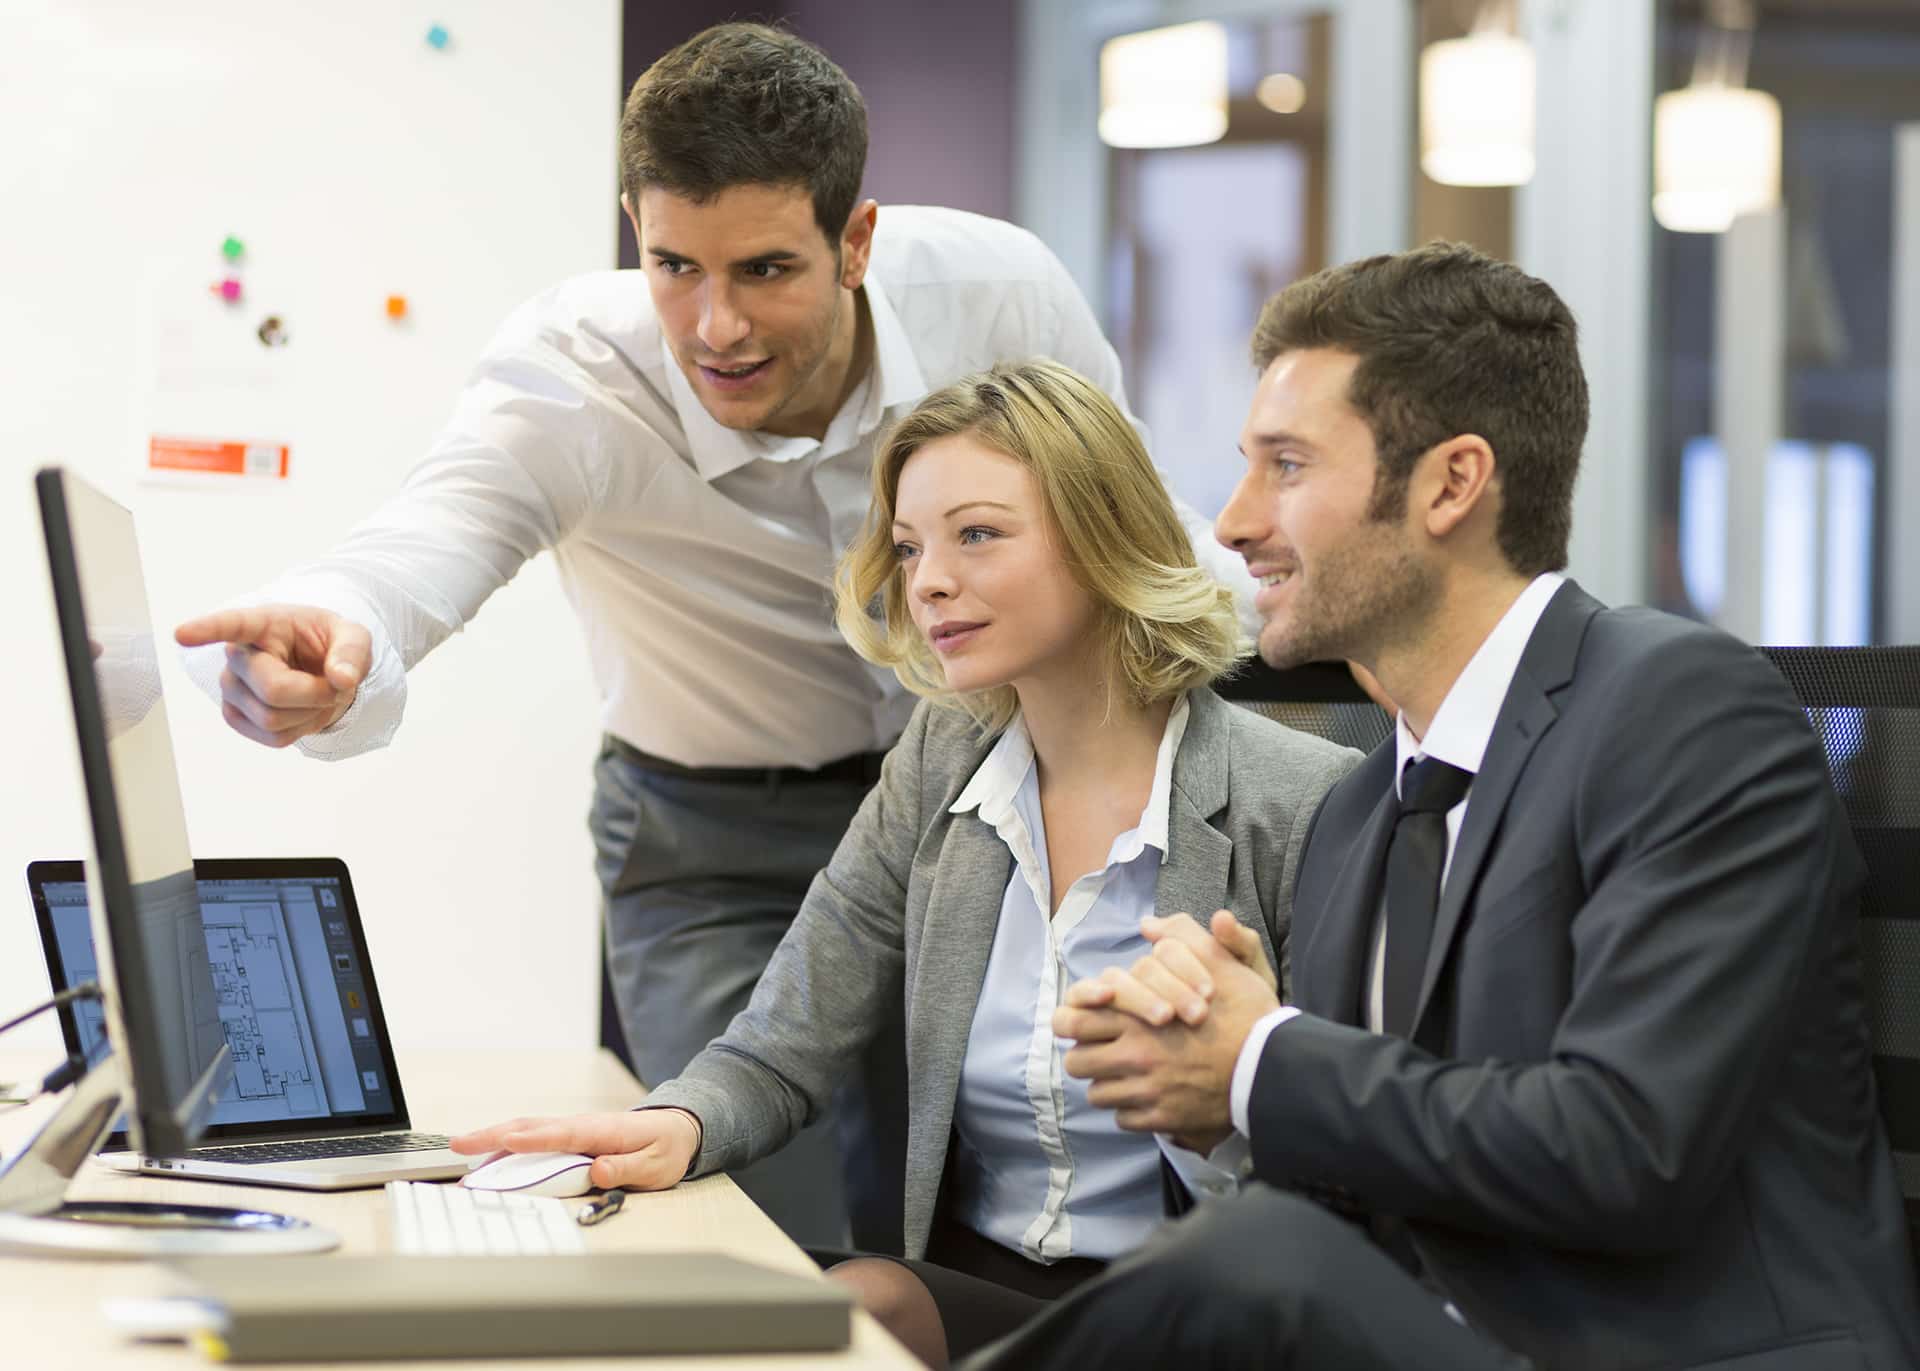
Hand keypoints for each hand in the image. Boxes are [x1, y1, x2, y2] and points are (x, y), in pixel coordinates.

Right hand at [174, 604, 369, 747]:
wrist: (320, 669)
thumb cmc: (329, 645)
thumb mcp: (353, 637)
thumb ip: (352, 652)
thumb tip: (342, 678)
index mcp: (264, 624)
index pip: (231, 625)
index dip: (206, 630)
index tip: (181, 634)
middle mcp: (237, 655)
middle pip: (274, 690)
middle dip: (317, 694)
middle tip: (335, 683)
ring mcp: (230, 688)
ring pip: (272, 718)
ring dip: (311, 713)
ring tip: (316, 693)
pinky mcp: (234, 715)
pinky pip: (273, 738)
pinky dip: (300, 730)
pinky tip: (301, 710)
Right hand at [450, 1109, 701, 1190]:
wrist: (677, 1129)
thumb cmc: (666, 1148)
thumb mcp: (656, 1166)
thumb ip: (627, 1169)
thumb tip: (599, 1172)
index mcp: (602, 1131)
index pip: (563, 1135)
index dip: (534, 1140)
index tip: (505, 1142)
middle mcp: (581, 1126)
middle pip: (532, 1127)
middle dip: (493, 1135)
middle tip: (457, 1144)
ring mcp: (573, 1130)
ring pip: (527, 1129)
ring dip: (494, 1137)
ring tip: (460, 1148)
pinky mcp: (569, 1138)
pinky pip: (534, 1139)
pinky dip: (508, 1144)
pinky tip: (489, 1158)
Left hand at [1054, 914, 1280, 1144]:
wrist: (1273, 1067)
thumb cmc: (1246, 1014)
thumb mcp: (1220, 964)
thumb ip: (1182, 939)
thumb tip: (1149, 925)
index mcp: (1138, 1017)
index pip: (1073, 1020)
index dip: (1070, 1020)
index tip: (1080, 1021)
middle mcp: (1135, 1056)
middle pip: (1077, 1062)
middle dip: (1083, 1055)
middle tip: (1097, 1051)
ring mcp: (1148, 1091)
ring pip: (1098, 1094)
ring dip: (1107, 1084)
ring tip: (1124, 1076)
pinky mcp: (1163, 1119)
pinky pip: (1124, 1119)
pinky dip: (1129, 1110)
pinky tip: (1145, 1097)